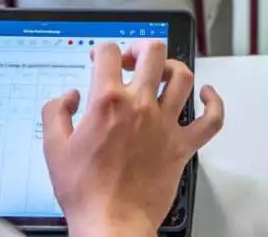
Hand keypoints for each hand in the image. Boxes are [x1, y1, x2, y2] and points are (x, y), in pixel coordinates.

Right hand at [42, 41, 224, 236]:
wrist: (111, 224)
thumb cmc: (85, 191)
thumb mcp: (54, 148)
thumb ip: (56, 113)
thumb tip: (70, 96)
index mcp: (108, 101)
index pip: (109, 53)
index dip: (102, 49)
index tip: (100, 59)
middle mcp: (141, 105)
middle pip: (153, 52)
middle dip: (141, 48)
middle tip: (132, 59)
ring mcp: (165, 124)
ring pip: (182, 77)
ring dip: (172, 68)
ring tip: (162, 74)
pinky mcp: (182, 146)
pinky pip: (210, 120)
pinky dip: (213, 103)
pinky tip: (206, 95)